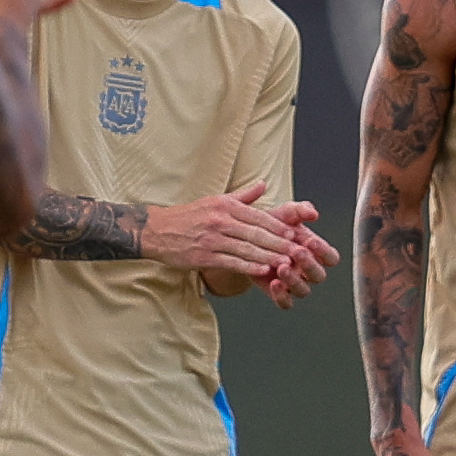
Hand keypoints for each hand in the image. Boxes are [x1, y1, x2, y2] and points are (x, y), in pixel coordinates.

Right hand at [144, 182, 300, 277]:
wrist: (157, 230)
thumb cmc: (189, 216)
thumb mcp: (215, 200)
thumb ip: (242, 196)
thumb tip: (263, 184)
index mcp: (225, 206)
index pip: (258, 216)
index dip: (279, 226)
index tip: (295, 233)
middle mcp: (220, 220)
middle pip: (256, 233)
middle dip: (279, 243)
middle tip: (298, 251)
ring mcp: (212, 239)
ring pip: (246, 249)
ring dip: (269, 257)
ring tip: (286, 263)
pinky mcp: (204, 256)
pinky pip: (231, 262)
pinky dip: (249, 266)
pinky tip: (263, 270)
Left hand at [251, 202, 340, 309]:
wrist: (247, 235)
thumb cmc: (273, 223)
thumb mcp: (286, 212)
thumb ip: (300, 210)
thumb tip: (313, 213)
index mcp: (316, 253)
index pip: (331, 258)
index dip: (324, 252)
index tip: (311, 241)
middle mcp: (308, 271)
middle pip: (319, 276)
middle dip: (309, 264)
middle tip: (297, 252)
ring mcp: (294, 284)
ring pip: (303, 290)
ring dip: (294, 280)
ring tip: (281, 267)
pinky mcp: (279, 294)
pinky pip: (285, 303)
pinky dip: (281, 296)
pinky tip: (273, 283)